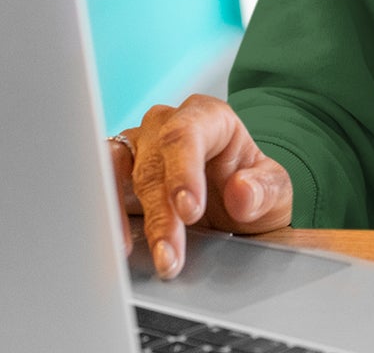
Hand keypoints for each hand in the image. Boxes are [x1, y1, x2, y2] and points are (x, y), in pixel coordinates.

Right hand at [108, 93, 293, 279]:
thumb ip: (265, 189)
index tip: (189, 211)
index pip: (188, 134)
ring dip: (124, 216)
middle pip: (153, 162)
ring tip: (137, 256)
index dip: (184, 172)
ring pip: (117, 171)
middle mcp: (167, 126)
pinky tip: (115, 244)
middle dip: (160, 214)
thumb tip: (242, 191)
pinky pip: (98, 185)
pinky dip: (103, 213)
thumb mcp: (275, 191)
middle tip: (169, 254)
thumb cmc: (252, 190)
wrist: (237, 210)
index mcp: (209, 118)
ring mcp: (138, 148)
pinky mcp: (116, 174)